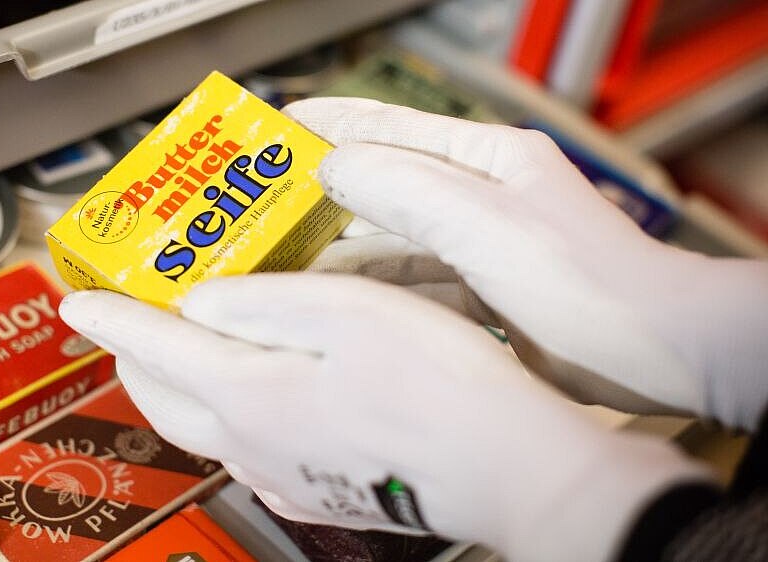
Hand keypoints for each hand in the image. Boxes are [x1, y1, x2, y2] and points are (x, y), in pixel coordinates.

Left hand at [59, 274, 709, 561]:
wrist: (506, 471)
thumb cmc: (439, 390)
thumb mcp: (349, 313)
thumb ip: (264, 303)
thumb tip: (204, 302)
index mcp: (249, 393)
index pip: (152, 347)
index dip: (110, 317)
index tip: (77, 300)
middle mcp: (252, 442)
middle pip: (161, 397)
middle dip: (133, 354)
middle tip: (128, 317)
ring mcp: (283, 472)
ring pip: (198, 425)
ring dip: (176, 383)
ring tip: (183, 345)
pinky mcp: (316, 487)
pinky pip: (242, 449)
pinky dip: (222, 414)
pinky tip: (249, 398)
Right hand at [286, 97, 767, 430]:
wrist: (652, 351)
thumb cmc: (587, 282)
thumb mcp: (483, 223)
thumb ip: (404, 187)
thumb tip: (333, 163)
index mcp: (486, 157)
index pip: (388, 129)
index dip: (326, 127)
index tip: (273, 131)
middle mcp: (482, 195)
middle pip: (384, 186)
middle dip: (324, 196)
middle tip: (265, 209)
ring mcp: (483, 244)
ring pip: (394, 240)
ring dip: (344, 249)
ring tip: (286, 260)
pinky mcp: (486, 289)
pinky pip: (416, 281)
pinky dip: (379, 289)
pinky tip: (342, 300)